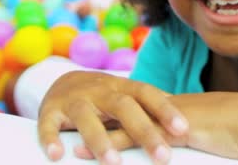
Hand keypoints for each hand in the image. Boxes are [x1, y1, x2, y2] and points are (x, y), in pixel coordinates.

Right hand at [37, 71, 188, 164]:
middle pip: (124, 108)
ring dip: (100, 140)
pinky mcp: (50, 110)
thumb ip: (152, 105)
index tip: (183, 129)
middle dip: (144, 132)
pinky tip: (58, 156)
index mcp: (123, 87)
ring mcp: (75, 100)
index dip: (165, 110)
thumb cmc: (105, 96)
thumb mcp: (127, 95)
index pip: (148, 95)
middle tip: (162, 157)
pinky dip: (51, 139)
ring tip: (113, 162)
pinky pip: (48, 125)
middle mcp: (101, 90)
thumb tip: (188, 120)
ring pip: (87, 118)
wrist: (61, 81)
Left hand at [80, 92, 237, 160]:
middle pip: (123, 111)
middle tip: (70, 121)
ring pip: (119, 123)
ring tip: (64, 139)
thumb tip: (201, 140)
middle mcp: (165, 110)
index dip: (117, 112)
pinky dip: (102, 146)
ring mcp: (164, 119)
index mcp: (176, 109)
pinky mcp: (166, 133)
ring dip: (91, 132)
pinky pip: (128, 140)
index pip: (140, 109)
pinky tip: (80, 153)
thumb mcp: (220, 132)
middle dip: (97, 117)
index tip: (97, 116)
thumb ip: (205, 134)